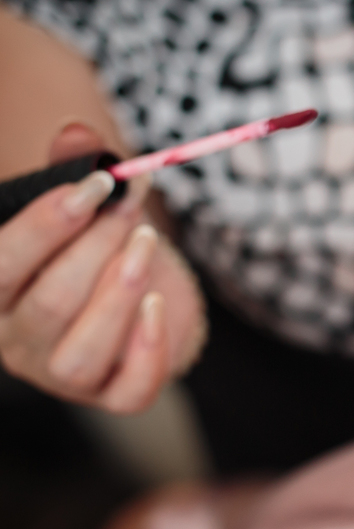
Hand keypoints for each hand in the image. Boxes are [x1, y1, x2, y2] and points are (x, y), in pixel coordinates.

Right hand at [0, 125, 205, 412]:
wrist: (130, 295)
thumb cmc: (89, 246)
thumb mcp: (78, 205)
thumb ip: (70, 168)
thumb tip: (79, 132)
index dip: (45, 223)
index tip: (96, 183)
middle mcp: (17, 342)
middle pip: (47, 305)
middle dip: (95, 247)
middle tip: (131, 204)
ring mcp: (63, 376)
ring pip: (81, 353)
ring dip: (121, 292)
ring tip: (148, 241)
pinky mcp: (114, 395)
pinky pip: (130, 390)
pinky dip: (149, 349)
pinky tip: (161, 305)